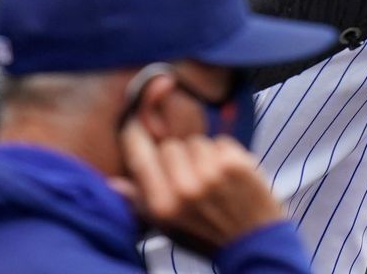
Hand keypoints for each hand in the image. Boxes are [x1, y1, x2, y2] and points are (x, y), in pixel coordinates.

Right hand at [117, 121, 287, 255]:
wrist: (254, 243)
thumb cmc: (206, 235)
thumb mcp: (168, 227)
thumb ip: (140, 202)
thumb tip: (112, 183)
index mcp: (162, 206)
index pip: (139, 156)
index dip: (135, 136)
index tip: (134, 123)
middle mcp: (184, 190)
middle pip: (169, 146)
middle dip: (178, 157)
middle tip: (192, 178)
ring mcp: (211, 175)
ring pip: (195, 141)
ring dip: (203, 155)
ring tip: (213, 179)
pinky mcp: (236, 164)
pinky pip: (220, 141)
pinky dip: (225, 153)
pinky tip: (230, 175)